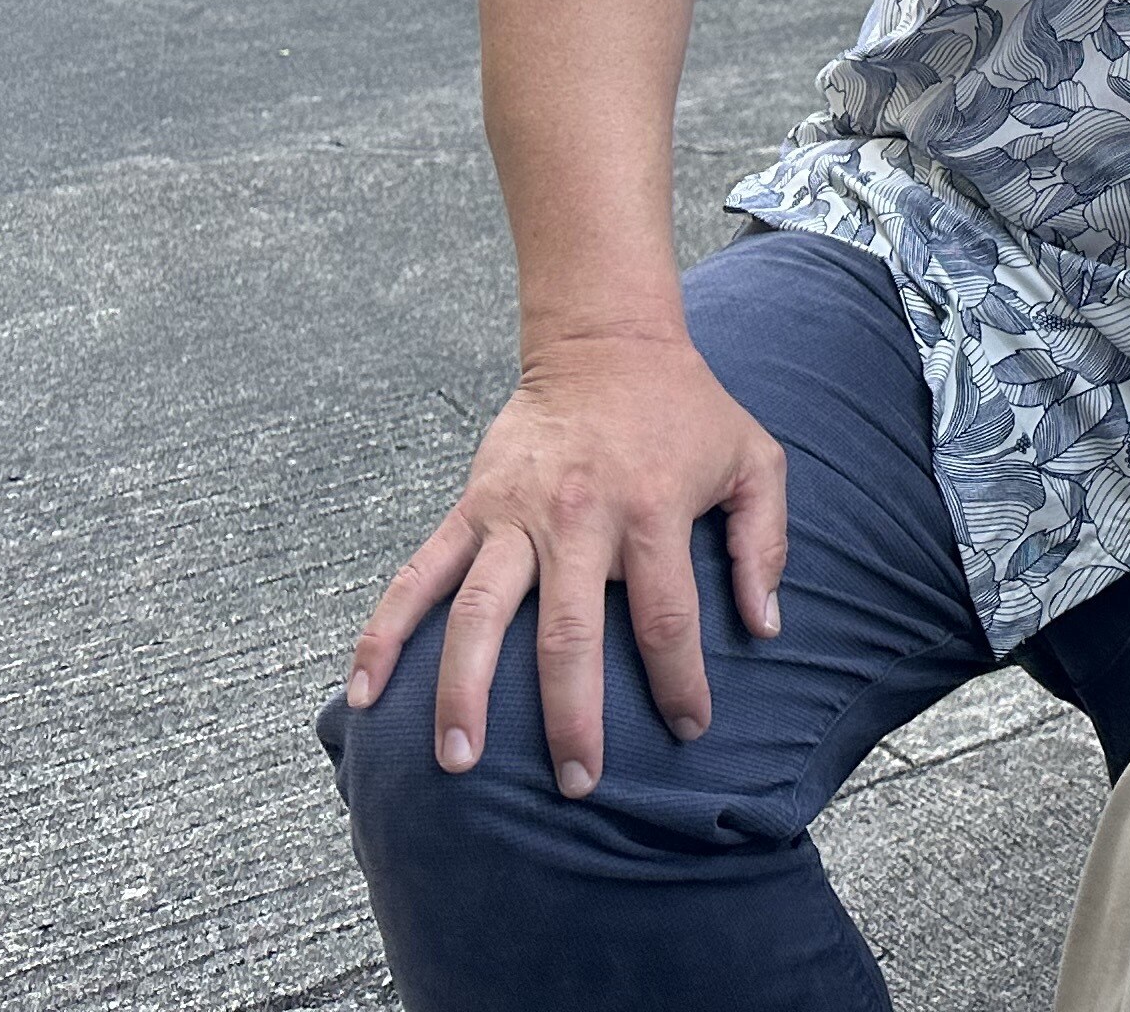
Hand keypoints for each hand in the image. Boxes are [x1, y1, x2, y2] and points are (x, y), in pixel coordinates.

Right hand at [343, 329, 788, 795]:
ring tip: (456, 762)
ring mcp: (514, 516)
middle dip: (570, 716)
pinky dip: (385, 633)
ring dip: (462, 691)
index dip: (678, 682)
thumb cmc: (688, 411)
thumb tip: (766, 626)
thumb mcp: (755, 461)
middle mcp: (578, 519)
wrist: (607, 345)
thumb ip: (766, 542)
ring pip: (477, 614)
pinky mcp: (470, 508)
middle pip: (567, 634)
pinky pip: (417, 576)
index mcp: (651, 511)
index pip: (666, 618)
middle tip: (576, 784)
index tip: (688, 730)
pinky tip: (362, 692)